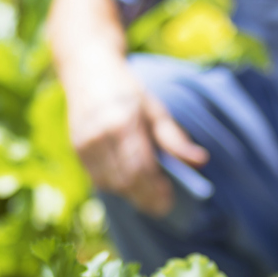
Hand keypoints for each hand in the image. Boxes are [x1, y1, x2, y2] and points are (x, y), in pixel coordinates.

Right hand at [65, 62, 208, 217]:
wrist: (87, 70)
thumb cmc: (127, 90)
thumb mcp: (155, 108)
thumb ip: (174, 138)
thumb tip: (200, 161)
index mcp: (122, 123)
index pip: (140, 168)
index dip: (155, 190)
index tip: (170, 200)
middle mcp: (99, 136)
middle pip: (124, 181)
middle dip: (145, 198)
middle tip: (163, 206)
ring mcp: (84, 145)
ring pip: (110, 184)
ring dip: (131, 195)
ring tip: (149, 196)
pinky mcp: (76, 150)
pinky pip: (98, 179)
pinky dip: (116, 187)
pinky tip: (130, 184)